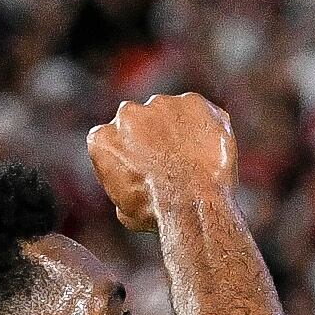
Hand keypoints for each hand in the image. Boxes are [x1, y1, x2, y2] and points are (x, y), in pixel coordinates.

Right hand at [88, 94, 237, 231]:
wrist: (191, 202)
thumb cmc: (157, 212)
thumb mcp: (124, 208)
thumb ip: (124, 183)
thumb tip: (134, 186)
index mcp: (103, 138)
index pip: (113, 138)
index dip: (131, 152)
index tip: (146, 165)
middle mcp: (128, 114)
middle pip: (140, 120)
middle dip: (152, 135)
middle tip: (172, 160)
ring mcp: (162, 105)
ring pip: (170, 113)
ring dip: (179, 129)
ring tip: (194, 159)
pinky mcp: (193, 102)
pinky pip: (201, 112)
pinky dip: (207, 125)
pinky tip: (211, 149)